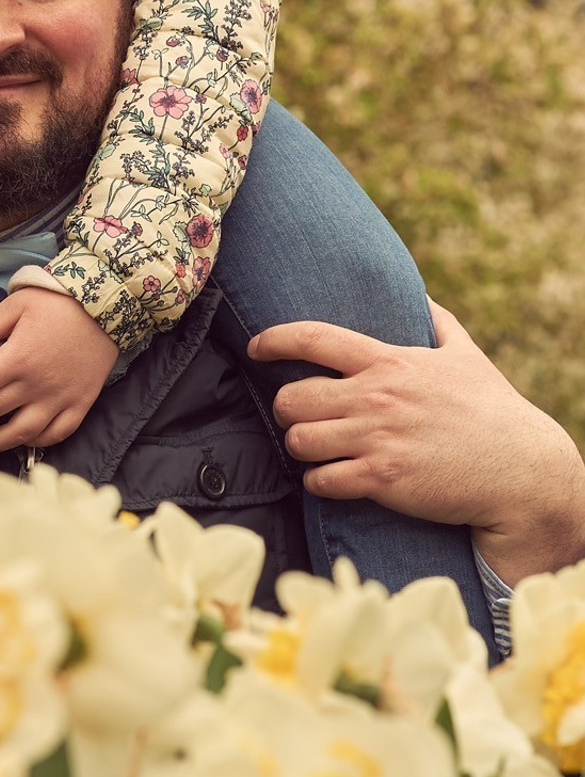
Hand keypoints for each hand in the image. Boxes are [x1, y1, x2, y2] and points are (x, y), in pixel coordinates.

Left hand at [0, 289, 117, 452]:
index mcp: (18, 358)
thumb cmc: (56, 301)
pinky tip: (13, 441)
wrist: (107, 304)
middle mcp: (38, 385)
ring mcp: (61, 400)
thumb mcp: (14, 306)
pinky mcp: (80, 405)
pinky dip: (31, 443)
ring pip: (19, 434)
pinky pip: (54, 435)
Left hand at [249, 302, 584, 586]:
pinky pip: (321, 481)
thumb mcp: (467, 356)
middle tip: (297, 417)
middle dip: (285, 408)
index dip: (274, 340)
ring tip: (313, 450)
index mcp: (390, 362)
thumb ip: (439, 322)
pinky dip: (317, 482)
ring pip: (299, 440)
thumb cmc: (494, 411)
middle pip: (291, 396)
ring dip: (299, 447)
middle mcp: (377, 397)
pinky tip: (330, 480)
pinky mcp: (383, 480)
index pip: (313, 338)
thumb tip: (421, 294)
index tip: (254, 347)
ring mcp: (378, 439)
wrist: (522, 472)